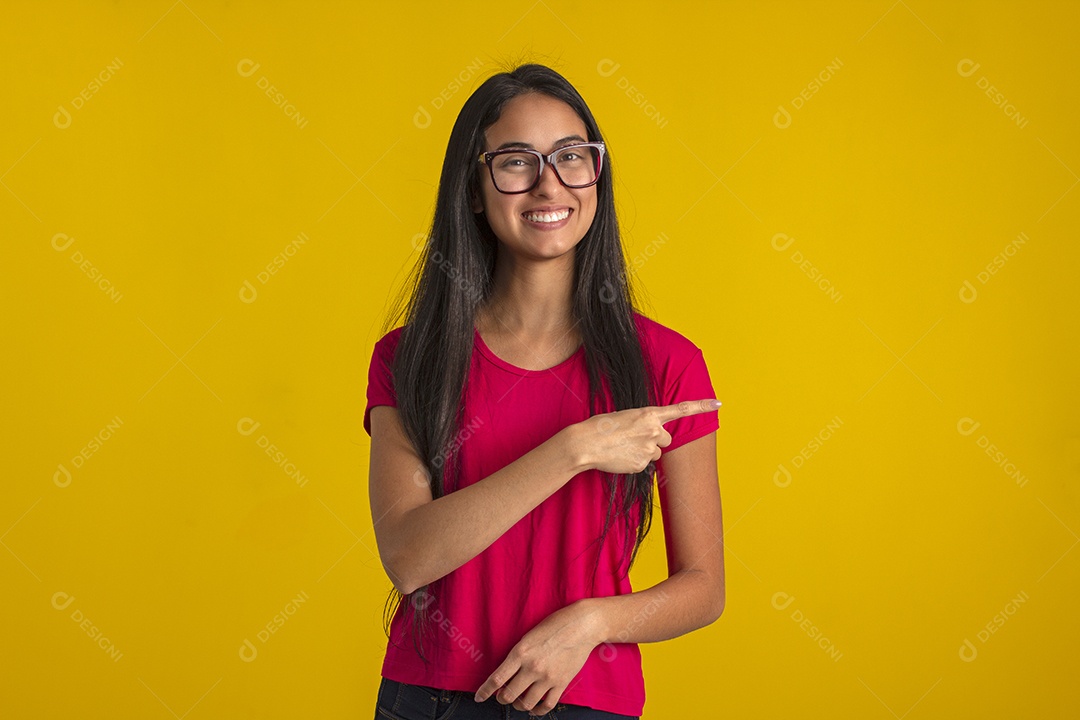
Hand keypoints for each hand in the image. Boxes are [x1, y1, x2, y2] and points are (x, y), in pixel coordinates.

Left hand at [474, 600, 600, 715]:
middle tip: (501, 697)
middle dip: (501, 699)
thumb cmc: (554, 625)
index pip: (496, 679)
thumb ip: (518, 655)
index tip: (479, 697)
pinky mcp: (561, 683)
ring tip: (517, 702)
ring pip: (526, 703)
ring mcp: (547, 677)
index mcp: (520, 652)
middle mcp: (532, 667)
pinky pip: (546, 705)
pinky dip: (537, 711)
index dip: (484, 691)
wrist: (581, 625)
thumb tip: (506, 673)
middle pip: (509, 695)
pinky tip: (534, 709)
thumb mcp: (529, 636)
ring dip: (518, 706)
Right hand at [571, 399, 720, 474]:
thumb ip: (644, 424)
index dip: (701, 406)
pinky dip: (634, 462)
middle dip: (655, 441)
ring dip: (644, 451)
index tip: (718, 403)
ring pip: (655, 453)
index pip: (681, 409)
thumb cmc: (601, 427)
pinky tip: (620, 456)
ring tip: (624, 447)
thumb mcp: (626, 417)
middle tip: (634, 439)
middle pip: (666, 440)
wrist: (586, 443)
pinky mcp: (641, 465)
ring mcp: (649, 449)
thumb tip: (652, 440)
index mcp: (649, 414)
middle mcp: (653, 431)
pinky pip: (644, 465)